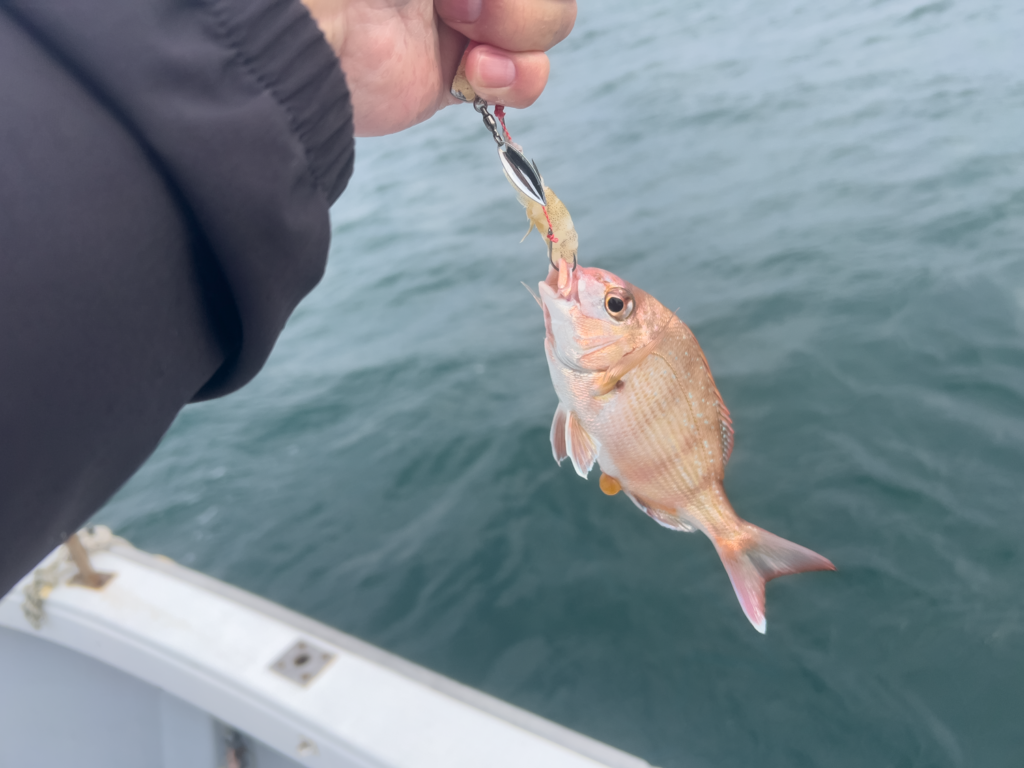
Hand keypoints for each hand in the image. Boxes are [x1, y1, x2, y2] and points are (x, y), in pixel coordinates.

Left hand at [301, 0, 576, 136]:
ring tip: (467, 34)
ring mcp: (471, 19)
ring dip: (522, 28)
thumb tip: (482, 2)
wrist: (311, 32)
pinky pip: (527, 76)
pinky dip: (517, 77)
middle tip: (457, 1)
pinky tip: (477, 71)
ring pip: (549, 19)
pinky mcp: (464, 74)